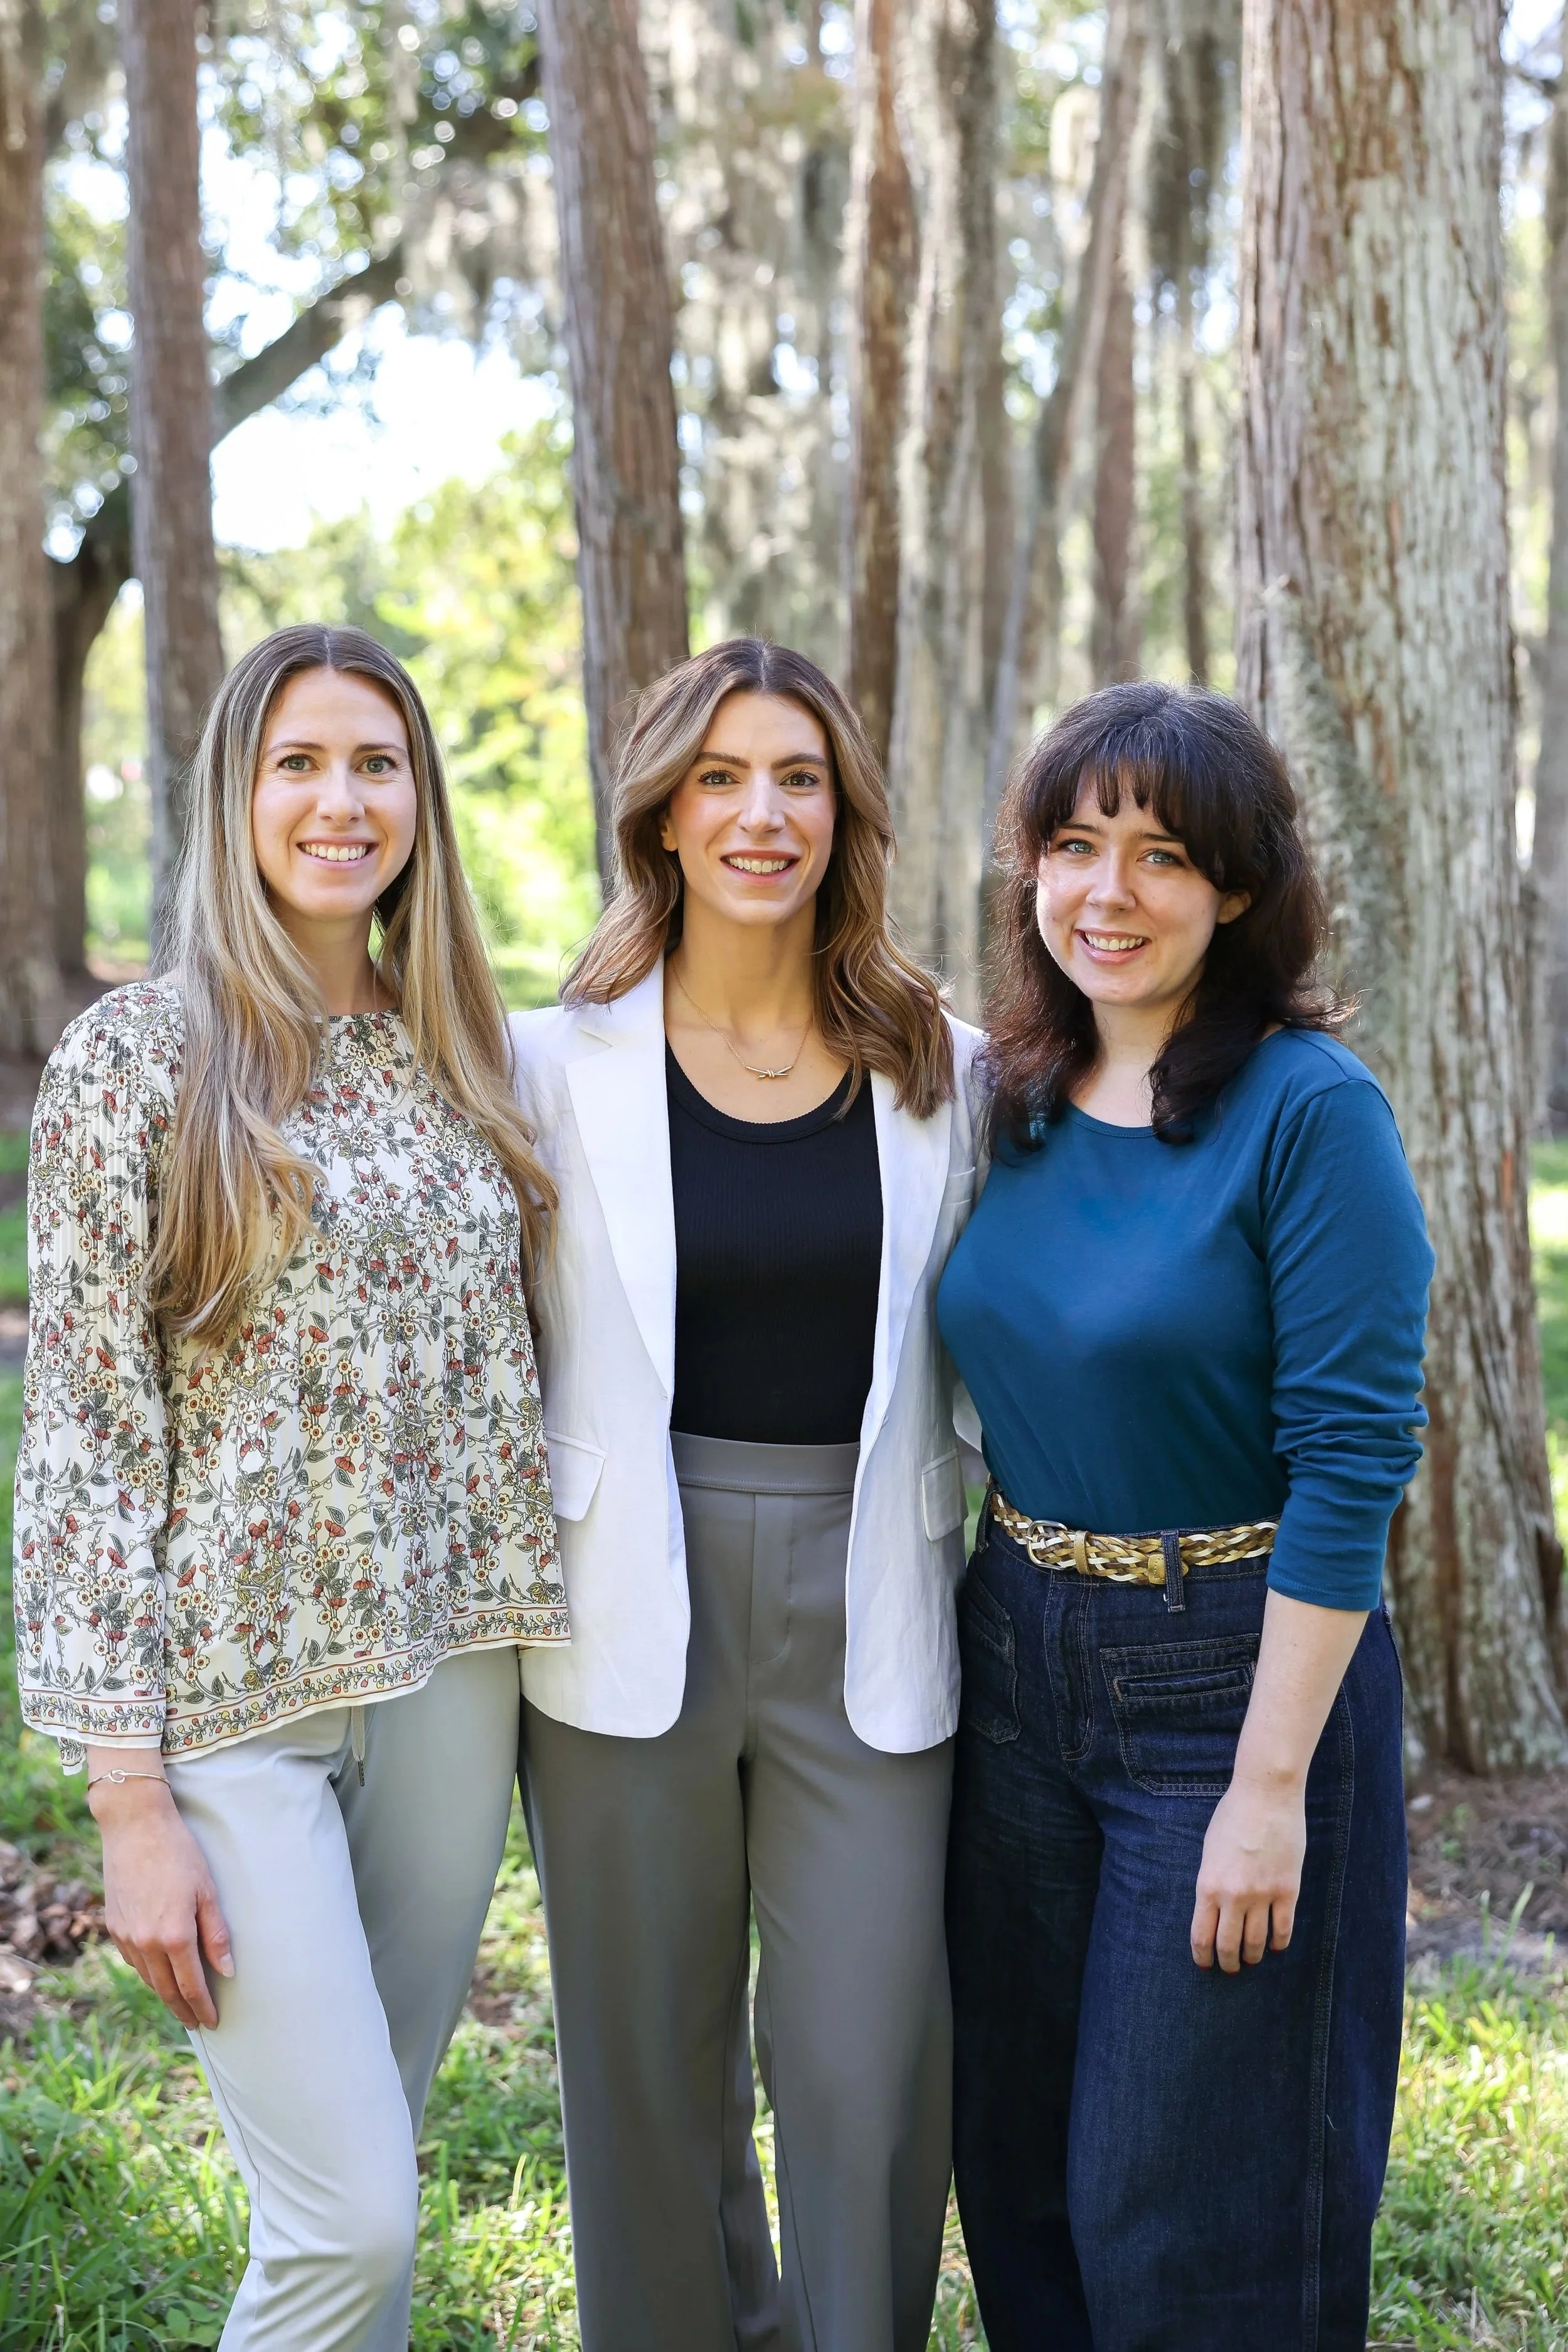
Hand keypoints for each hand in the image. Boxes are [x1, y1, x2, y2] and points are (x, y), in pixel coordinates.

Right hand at [90, 1771, 232, 2027]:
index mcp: (174, 1935)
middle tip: (196, 2023)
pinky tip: (158, 1973)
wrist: (135, 1827)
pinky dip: (148, 1973)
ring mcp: (126, 1936)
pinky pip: (133, 1961)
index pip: (191, 1985)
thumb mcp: (207, 1891)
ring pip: (147, 1978)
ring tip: (180, 2004)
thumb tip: (227, 1971)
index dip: (203, 2006)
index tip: (213, 2022)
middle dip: (183, 2010)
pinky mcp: (114, 1926)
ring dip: (164, 1994)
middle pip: (166, 1990)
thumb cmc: (179, 1853)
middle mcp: (146, 1943)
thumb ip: (216, 1934)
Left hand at [1189, 1769, 1305, 1972]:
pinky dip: (1278, 1943)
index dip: (1203, 1955)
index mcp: (1208, 1885)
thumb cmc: (1233, 1816)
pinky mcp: (1288, 1891)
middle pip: (1229, 1945)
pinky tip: (1275, 1946)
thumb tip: (1214, 1909)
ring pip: (1256, 1942)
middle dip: (1228, 1962)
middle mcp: (1233, 1896)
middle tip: (1230, 1968)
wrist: (1266, 1795)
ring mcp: (1262, 1895)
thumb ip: (1212, 1881)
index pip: (1202, 1934)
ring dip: (1252, 1956)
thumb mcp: (1210, 1850)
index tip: (1206, 1965)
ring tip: (1251, 1960)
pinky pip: (1283, 1929)